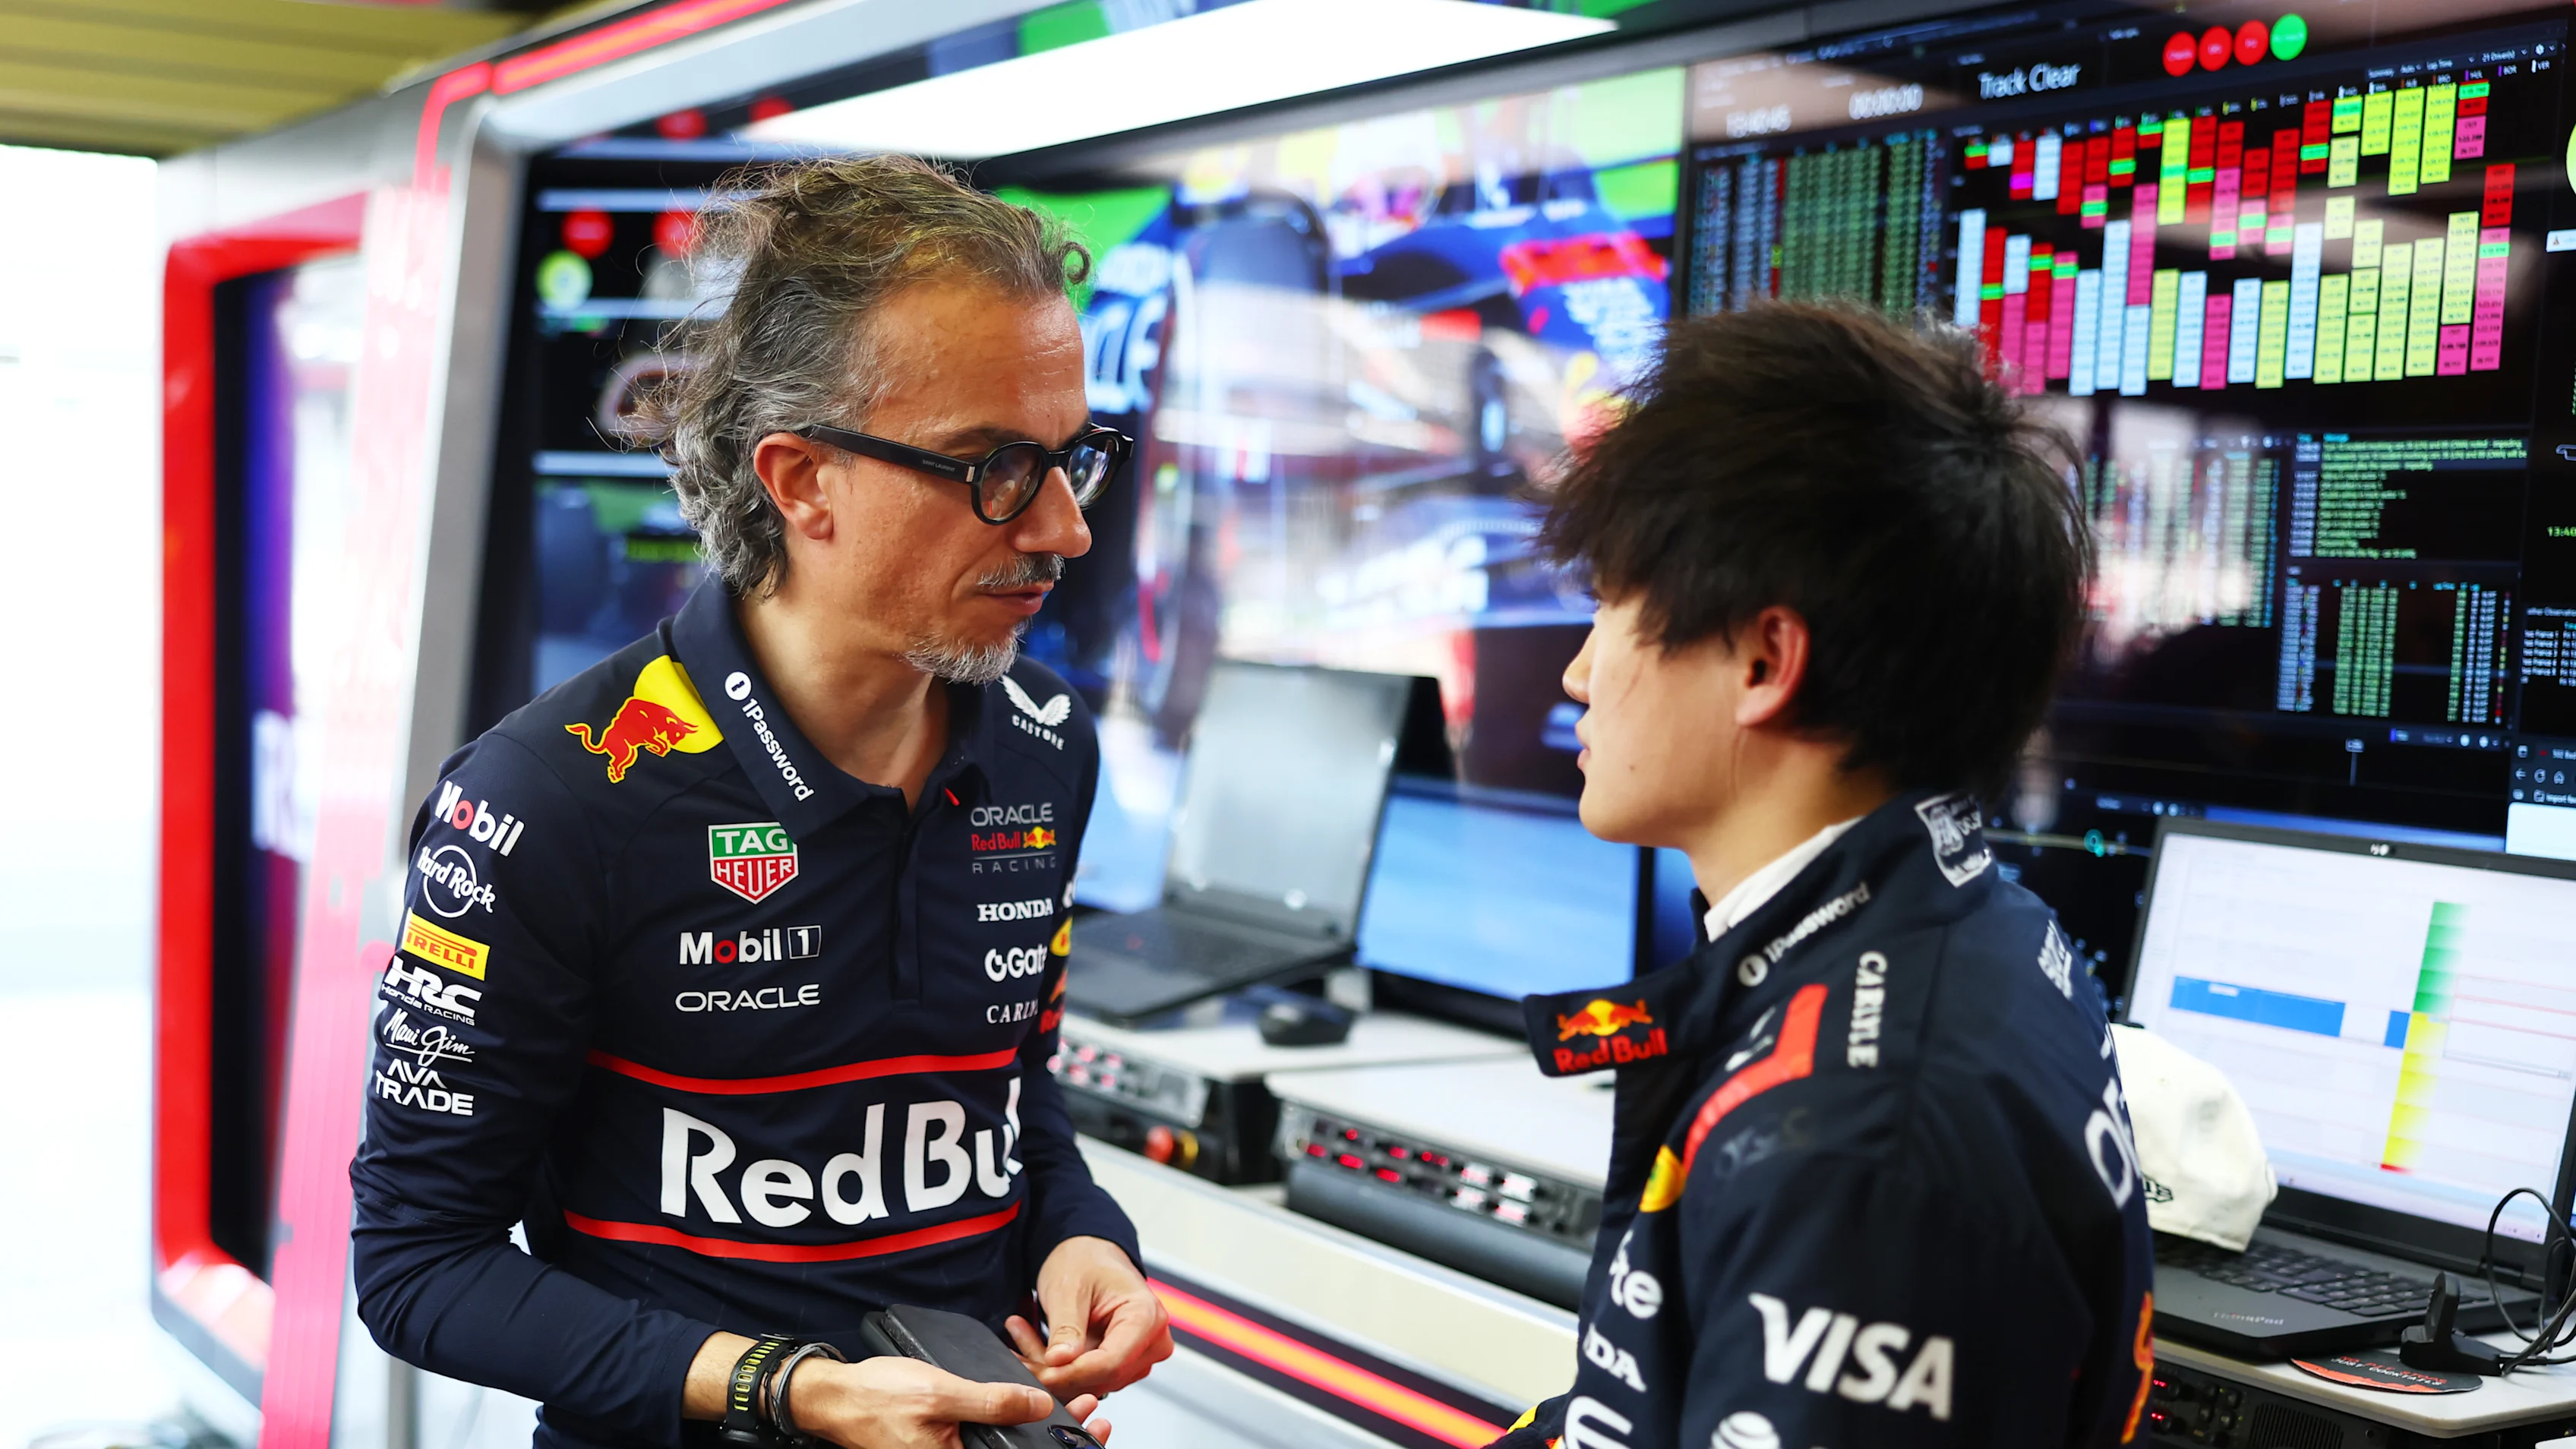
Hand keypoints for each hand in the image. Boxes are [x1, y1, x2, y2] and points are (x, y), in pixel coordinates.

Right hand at [785, 1353, 1112, 1448]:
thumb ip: (991, 1403)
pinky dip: (1013, 1429)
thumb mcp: (941, 1393)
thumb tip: (1037, 1406)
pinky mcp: (947, 1448)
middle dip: (1058, 1439)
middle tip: (1090, 1413)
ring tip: (1070, 1408)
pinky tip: (1031, 1409)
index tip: (1092, 1424)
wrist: (835, 1397)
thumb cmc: (877, 1396)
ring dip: (1038, 1433)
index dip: (1062, 1448)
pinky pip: (989, 1444)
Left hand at [1006, 1236, 1173, 1398]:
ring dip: (1053, 1369)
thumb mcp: (1069, 1289)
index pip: (1111, 1363)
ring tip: (1021, 1338)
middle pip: (1102, 1377)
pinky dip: (1059, 1367)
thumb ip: (1066, 1328)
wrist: (1090, 1254)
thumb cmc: (1085, 1261)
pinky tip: (1034, 1344)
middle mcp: (1152, 1341)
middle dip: (1057, 1373)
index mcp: (1146, 1316)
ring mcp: (1139, 1356)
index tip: (1039, 1372)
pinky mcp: (1123, 1364)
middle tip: (1018, 1356)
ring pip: (1092, 1383)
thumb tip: (1058, 1362)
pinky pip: (1088, 1378)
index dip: (1072, 1373)